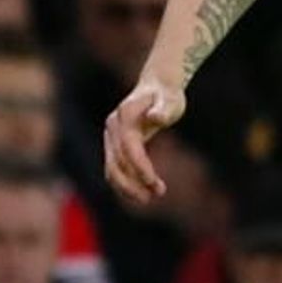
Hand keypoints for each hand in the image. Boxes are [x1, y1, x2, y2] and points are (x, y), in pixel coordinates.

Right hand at [103, 80, 187, 205]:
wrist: (156, 85)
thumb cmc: (167, 94)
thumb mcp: (171, 100)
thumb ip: (164, 108)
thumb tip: (156, 117)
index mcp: (126, 116)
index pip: (129, 147)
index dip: (140, 167)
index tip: (154, 184)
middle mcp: (113, 126)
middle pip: (116, 161)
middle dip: (133, 183)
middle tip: (154, 196)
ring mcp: (110, 136)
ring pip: (112, 168)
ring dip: (128, 187)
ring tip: (150, 197)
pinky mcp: (112, 144)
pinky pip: (114, 167)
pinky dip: (124, 182)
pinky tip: (141, 192)